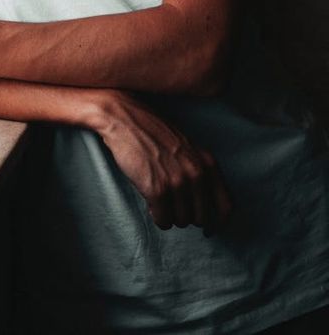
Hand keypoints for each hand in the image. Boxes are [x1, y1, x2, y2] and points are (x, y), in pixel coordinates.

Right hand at [91, 90, 231, 233]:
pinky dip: (157, 216)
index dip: (218, 223)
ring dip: (170, 214)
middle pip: (201, 218)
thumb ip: (201, 172)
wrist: (124, 119)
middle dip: (186, 215)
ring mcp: (177, 182)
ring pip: (181, 221)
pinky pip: (164, 221)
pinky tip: (150, 202)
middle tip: (172, 203)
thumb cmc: (153, 134)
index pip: (226, 207)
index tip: (208, 230)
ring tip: (159, 196)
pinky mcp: (157, 189)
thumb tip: (209, 209)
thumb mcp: (187, 149)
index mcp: (207, 163)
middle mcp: (196, 173)